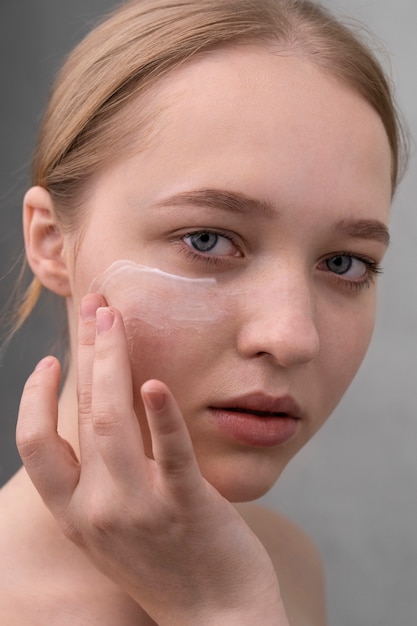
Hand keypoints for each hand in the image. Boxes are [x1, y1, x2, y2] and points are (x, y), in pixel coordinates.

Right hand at [16, 293, 288, 624]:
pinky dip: (159, 414)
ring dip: (112, 362)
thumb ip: (100, 482)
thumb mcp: (114, 530)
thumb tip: (101, 422)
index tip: (49, 362)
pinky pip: (170, 453)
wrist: (215, 619)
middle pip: (79, 415)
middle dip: (84, 353)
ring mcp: (140, 508)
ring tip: (115, 320)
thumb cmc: (166, 566)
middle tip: (94, 309)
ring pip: (112, 421)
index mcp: (76, 515)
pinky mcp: (186, 506)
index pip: (35, 445)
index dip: (34, 398)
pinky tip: (156, 382)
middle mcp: (98, 510)